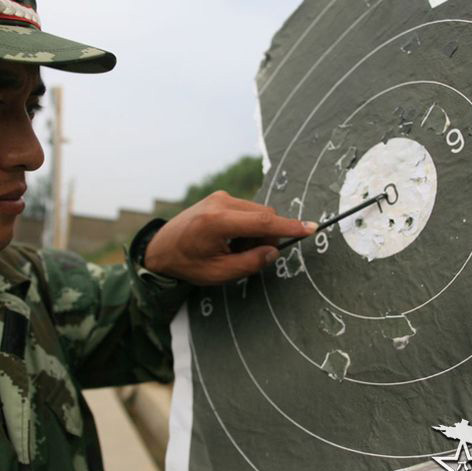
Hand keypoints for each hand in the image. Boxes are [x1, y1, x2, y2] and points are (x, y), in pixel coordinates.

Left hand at [144, 191, 315, 285]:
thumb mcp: (218, 273)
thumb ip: (249, 264)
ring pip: (258, 213)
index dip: (289, 227)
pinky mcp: (221, 197)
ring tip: (233, 249)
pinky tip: (230, 240)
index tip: (310, 228)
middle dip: (266, 238)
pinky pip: (248, 211)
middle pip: (264, 216)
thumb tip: (274, 252)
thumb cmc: (186, 264)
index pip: (262, 223)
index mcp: (217, 222)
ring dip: (256, 233)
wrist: (161, 247)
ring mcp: (220, 197)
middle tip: (248, 257)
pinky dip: (247, 227)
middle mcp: (220, 202)